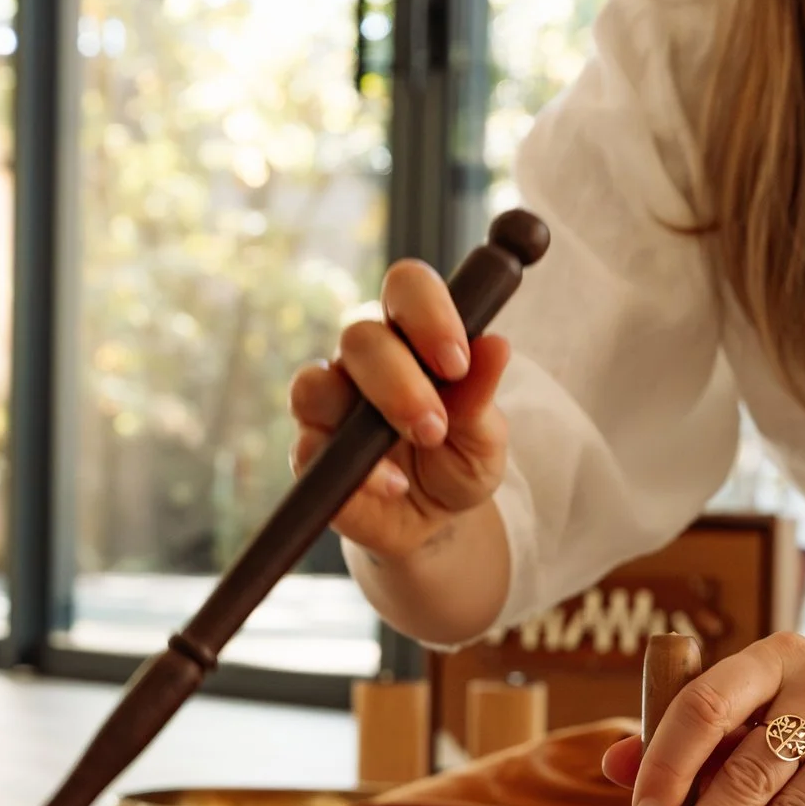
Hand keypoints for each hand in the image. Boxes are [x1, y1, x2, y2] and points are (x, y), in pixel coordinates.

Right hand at [289, 259, 511, 562]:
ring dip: (365, 418)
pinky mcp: (309, 450)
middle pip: (359, 335)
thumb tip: (496, 346)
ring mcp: (328, 402)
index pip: (407, 286)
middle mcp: (364, 359)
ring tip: (413, 455)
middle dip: (398, 381)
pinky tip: (393, 486)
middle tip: (433, 426)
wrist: (435, 519)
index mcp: (412, 334)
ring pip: (316, 383)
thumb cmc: (459, 460)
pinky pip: (308, 447)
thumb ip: (482, 394)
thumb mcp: (485, 435)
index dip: (427, 312)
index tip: (456, 361)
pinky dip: (356, 471)